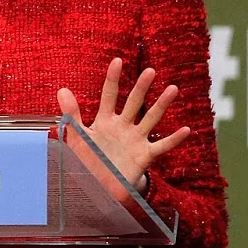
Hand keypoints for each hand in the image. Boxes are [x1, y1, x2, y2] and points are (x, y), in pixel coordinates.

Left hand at [57, 57, 188, 193]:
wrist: (100, 187)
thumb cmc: (88, 160)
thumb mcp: (77, 138)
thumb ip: (71, 115)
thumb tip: (62, 90)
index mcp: (105, 121)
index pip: (109, 96)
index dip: (112, 79)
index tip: (117, 61)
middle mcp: (123, 127)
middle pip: (134, 103)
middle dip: (141, 88)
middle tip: (150, 72)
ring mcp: (135, 140)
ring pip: (151, 119)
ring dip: (161, 105)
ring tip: (172, 90)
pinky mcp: (144, 156)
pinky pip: (161, 146)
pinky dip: (174, 139)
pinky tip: (186, 130)